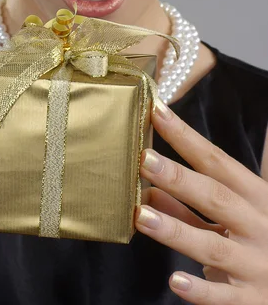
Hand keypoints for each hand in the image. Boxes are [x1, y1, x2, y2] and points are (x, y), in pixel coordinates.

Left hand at [135, 98, 267, 304]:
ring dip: (176, 230)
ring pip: (213, 245)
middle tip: (144, 159)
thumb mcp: (236, 215)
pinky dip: (200, 290)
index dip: (186, 137)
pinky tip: (175, 280)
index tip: (156, 112)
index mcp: (256, 197)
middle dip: (178, 177)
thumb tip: (151, 187)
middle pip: (215, 197)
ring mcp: (256, 264)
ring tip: (141, 216)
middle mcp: (258, 225)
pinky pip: (224, 298)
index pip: (217, 161)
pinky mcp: (252, 300)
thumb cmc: (262, 240)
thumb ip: (194, 204)